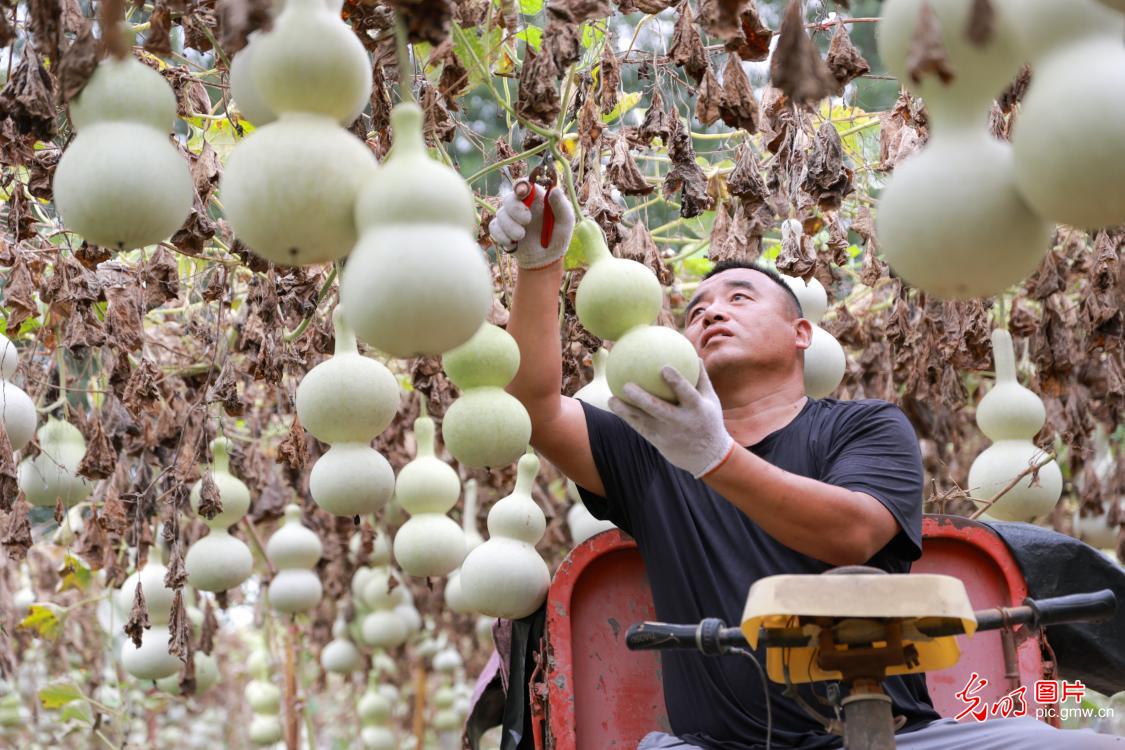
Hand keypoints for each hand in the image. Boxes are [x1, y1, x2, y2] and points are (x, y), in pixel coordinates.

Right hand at [488, 184, 575, 269]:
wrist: (545, 259)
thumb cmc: (558, 237)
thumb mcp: (565, 221)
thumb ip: (561, 205)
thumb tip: (555, 190)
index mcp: (536, 198)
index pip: (524, 184)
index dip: (520, 185)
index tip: (522, 192)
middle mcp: (520, 205)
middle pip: (508, 198)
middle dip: (515, 209)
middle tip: (527, 220)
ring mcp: (509, 217)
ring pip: (500, 214)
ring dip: (511, 227)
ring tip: (522, 236)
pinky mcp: (501, 230)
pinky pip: (494, 227)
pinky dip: (502, 236)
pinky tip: (512, 243)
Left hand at [608, 361, 735, 478]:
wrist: (707, 456)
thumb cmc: (708, 420)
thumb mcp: (711, 400)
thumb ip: (702, 379)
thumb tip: (695, 355)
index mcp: (696, 409)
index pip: (687, 394)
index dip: (677, 382)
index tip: (664, 368)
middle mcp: (681, 422)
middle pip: (659, 410)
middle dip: (642, 399)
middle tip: (627, 385)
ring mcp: (668, 433)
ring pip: (644, 421)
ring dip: (626, 411)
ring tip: (611, 399)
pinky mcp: (658, 441)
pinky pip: (640, 428)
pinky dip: (627, 417)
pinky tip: (614, 405)